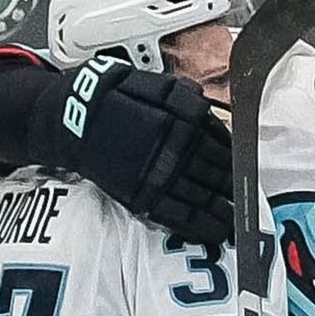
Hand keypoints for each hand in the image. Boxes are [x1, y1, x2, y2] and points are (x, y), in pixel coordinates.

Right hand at [34, 58, 232, 243]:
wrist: (69, 117)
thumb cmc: (108, 96)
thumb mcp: (150, 83)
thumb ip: (183, 96)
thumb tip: (207, 106)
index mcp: (183, 120)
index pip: (221, 142)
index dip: (235, 157)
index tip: (243, 166)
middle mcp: (176, 150)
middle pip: (217, 172)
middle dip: (233, 186)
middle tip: (245, 196)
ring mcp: (160, 176)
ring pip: (203, 196)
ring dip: (224, 210)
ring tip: (237, 220)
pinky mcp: (143, 196)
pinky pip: (179, 215)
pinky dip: (200, 226)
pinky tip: (216, 233)